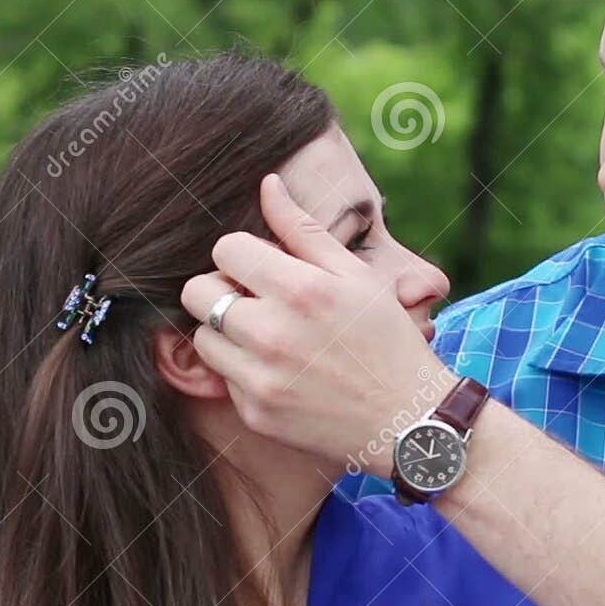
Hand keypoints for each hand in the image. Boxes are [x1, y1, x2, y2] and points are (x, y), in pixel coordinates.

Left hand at [179, 173, 457, 471]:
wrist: (408, 421)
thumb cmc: (386, 340)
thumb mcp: (356, 276)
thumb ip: (303, 230)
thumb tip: (266, 184)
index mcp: (301, 290)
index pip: (225, 249)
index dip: (241, 253)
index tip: (262, 266)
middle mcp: (273, 333)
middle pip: (196, 291)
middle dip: (220, 287)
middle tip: (253, 298)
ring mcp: (260, 377)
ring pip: (201, 336)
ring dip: (225, 330)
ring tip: (266, 335)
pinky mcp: (254, 412)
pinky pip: (222, 377)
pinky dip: (242, 369)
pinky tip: (280, 370)